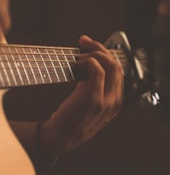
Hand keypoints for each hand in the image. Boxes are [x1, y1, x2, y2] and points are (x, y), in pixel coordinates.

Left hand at [40, 35, 122, 155]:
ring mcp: (105, 100)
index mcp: (115, 102)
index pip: (118, 71)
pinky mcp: (92, 98)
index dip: (105, 55)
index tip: (91, 46)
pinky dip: (87, 61)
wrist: (60, 138)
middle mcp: (115, 101)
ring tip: (79, 56)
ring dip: (93, 54)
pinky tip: (77, 64)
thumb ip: (94, 88)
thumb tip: (87, 64)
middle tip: (85, 42)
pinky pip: (96, 70)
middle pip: (117, 65)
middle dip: (101, 48)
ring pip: (109, 65)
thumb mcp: (89, 106)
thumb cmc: (70, 120)